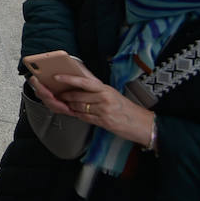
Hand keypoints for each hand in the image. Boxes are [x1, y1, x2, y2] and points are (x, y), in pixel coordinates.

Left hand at [30, 72, 155, 146]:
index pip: (84, 81)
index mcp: (105, 88)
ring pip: (78, 107)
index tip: (56, 76)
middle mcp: (104, 97)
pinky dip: (78, 115)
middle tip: (57, 94)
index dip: (69, 78)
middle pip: (77, 96)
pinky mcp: (104, 121)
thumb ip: (95, 89)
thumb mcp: (111, 93)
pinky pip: (84, 117)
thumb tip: (76, 82)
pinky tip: (77, 113)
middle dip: (65, 96)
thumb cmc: (125, 108)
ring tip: (67, 104)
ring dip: (70, 106)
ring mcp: (104, 110)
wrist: (142, 124)